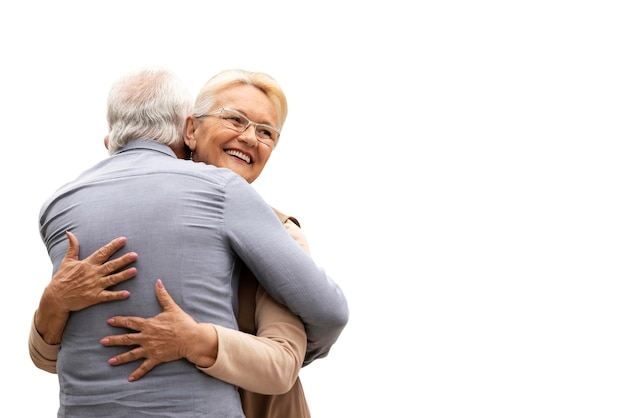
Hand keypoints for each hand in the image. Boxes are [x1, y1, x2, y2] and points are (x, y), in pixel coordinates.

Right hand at [45, 231, 137, 312]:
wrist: (56, 298)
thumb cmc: (62, 278)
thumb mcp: (67, 261)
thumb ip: (72, 247)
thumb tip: (69, 232)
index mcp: (87, 264)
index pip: (103, 252)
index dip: (113, 246)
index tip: (123, 239)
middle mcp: (92, 274)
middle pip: (111, 265)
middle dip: (123, 260)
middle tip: (135, 255)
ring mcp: (94, 286)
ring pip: (112, 279)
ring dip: (123, 275)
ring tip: (135, 271)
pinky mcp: (94, 297)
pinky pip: (108, 296)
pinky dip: (117, 295)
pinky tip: (127, 293)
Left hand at [101, 279, 217, 381]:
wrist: (191, 338)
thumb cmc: (182, 323)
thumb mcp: (171, 307)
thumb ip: (162, 295)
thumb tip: (158, 282)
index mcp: (149, 324)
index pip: (130, 322)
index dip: (119, 321)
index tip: (109, 321)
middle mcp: (146, 337)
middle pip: (126, 339)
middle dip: (113, 340)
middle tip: (102, 342)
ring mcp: (150, 349)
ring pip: (132, 354)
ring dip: (120, 358)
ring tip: (110, 361)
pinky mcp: (156, 358)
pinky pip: (144, 367)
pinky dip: (137, 373)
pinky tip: (130, 378)